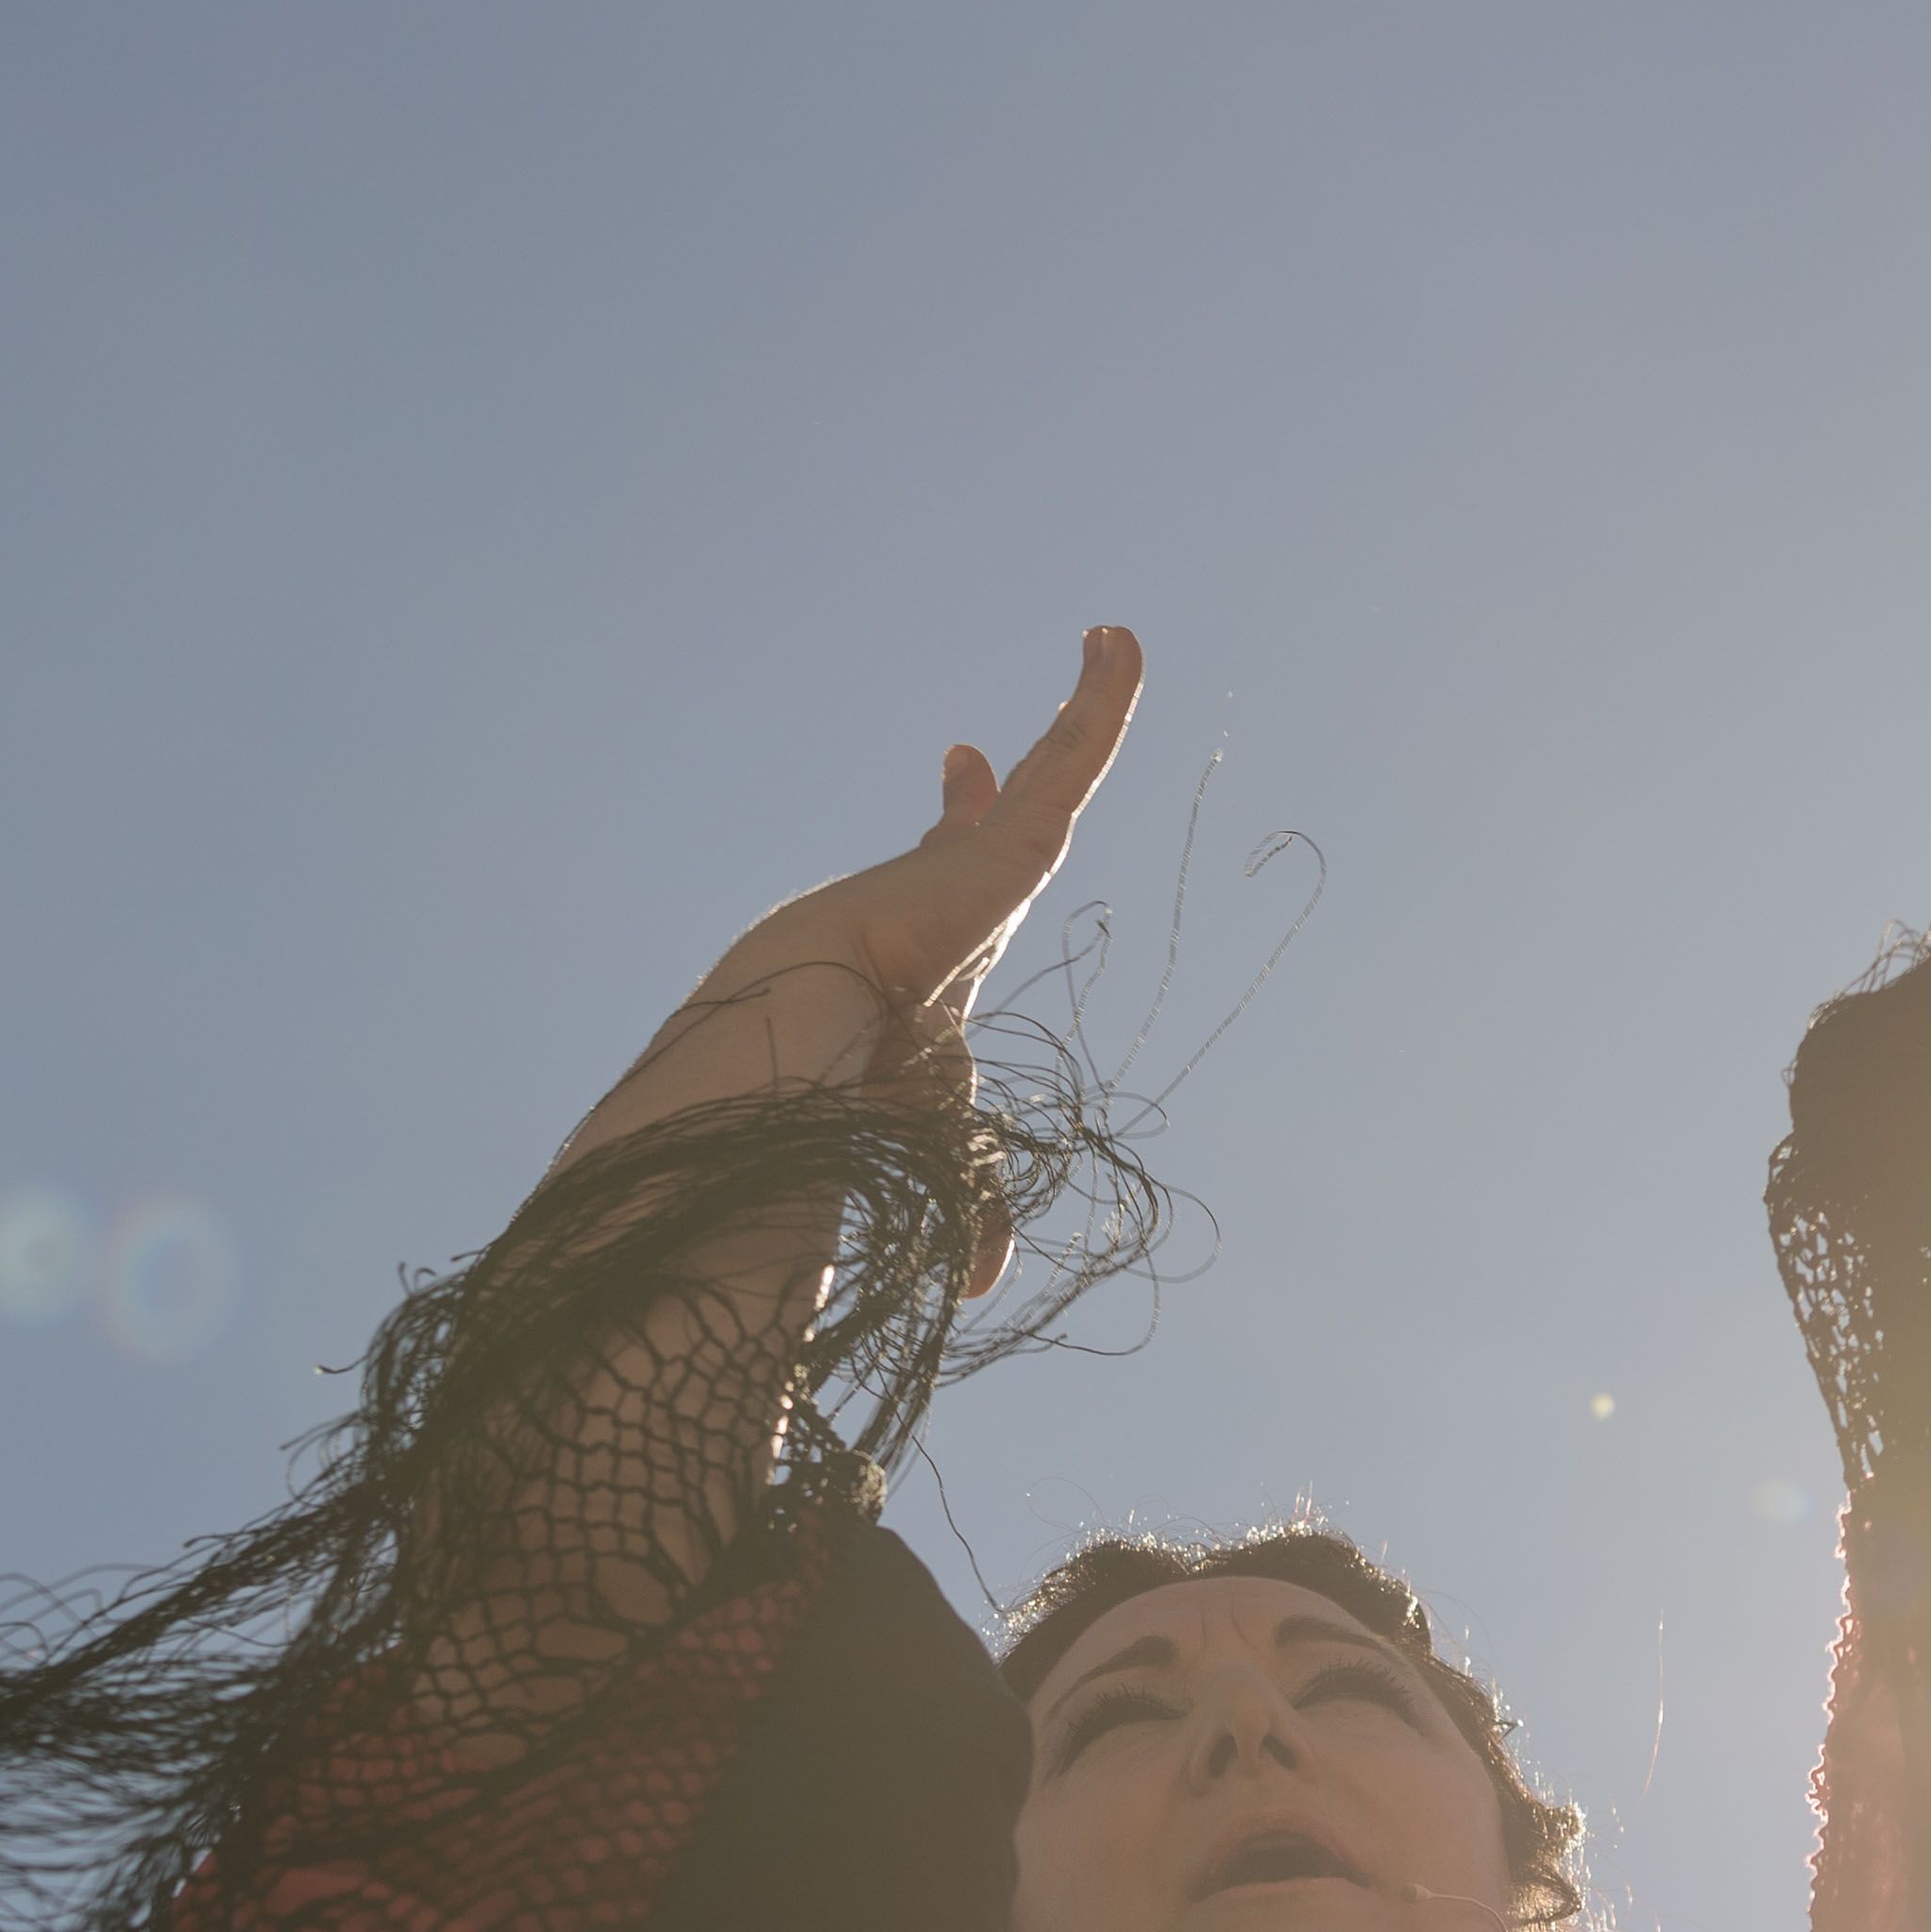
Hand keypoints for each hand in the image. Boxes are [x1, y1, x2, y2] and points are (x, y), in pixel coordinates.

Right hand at [565, 627, 1146, 1169]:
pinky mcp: (1015, 835)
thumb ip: (974, 1200)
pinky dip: (1106, 695)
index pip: (949, 869)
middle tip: (978, 736)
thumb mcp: (938, 1138)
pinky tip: (1123, 642)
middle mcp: (950, 889)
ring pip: (1054, 765)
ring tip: (1112, 641)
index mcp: (929, 940)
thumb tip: (986, 1290)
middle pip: (985, 816)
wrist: (807, 1035)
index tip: (959, 766)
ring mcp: (981, 854)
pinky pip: (1078, 746)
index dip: (954, 819)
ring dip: (1085, 707)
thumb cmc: (850, 1087)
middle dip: (988, 775)